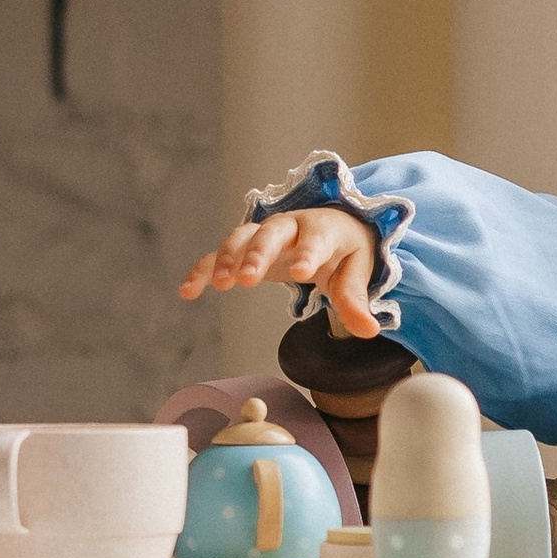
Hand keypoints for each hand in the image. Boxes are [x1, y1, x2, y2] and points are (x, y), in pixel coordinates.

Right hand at [178, 201, 380, 335]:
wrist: (331, 227)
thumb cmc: (345, 250)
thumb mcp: (357, 271)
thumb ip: (356, 300)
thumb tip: (369, 330)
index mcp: (322, 230)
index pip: (315, 239)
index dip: (307, 253)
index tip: (301, 272)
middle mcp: (290, 226)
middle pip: (270, 234)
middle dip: (257, 255)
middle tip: (247, 279)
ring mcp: (264, 235)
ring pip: (242, 238)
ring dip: (228, 259)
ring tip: (220, 285)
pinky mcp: (245, 249)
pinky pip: (219, 254)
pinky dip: (202, 269)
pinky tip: (187, 291)